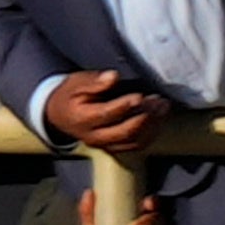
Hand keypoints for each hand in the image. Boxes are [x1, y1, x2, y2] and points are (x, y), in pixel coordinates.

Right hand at [39, 69, 158, 156]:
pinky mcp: (115, 148)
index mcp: (81, 119)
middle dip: (145, 116)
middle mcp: (94, 137)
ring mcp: (106, 145)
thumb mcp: (76, 83)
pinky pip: (137, 145)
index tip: (139, 95)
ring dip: (153, 124)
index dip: (124, 106)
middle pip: (124, 131)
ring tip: (162, 106)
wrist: (61, 115)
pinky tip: (159, 117)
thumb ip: (94, 82)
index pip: (105, 114)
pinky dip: (152, 132)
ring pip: (134, 140)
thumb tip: (113, 76)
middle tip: (158, 101)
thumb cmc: (71, 96)